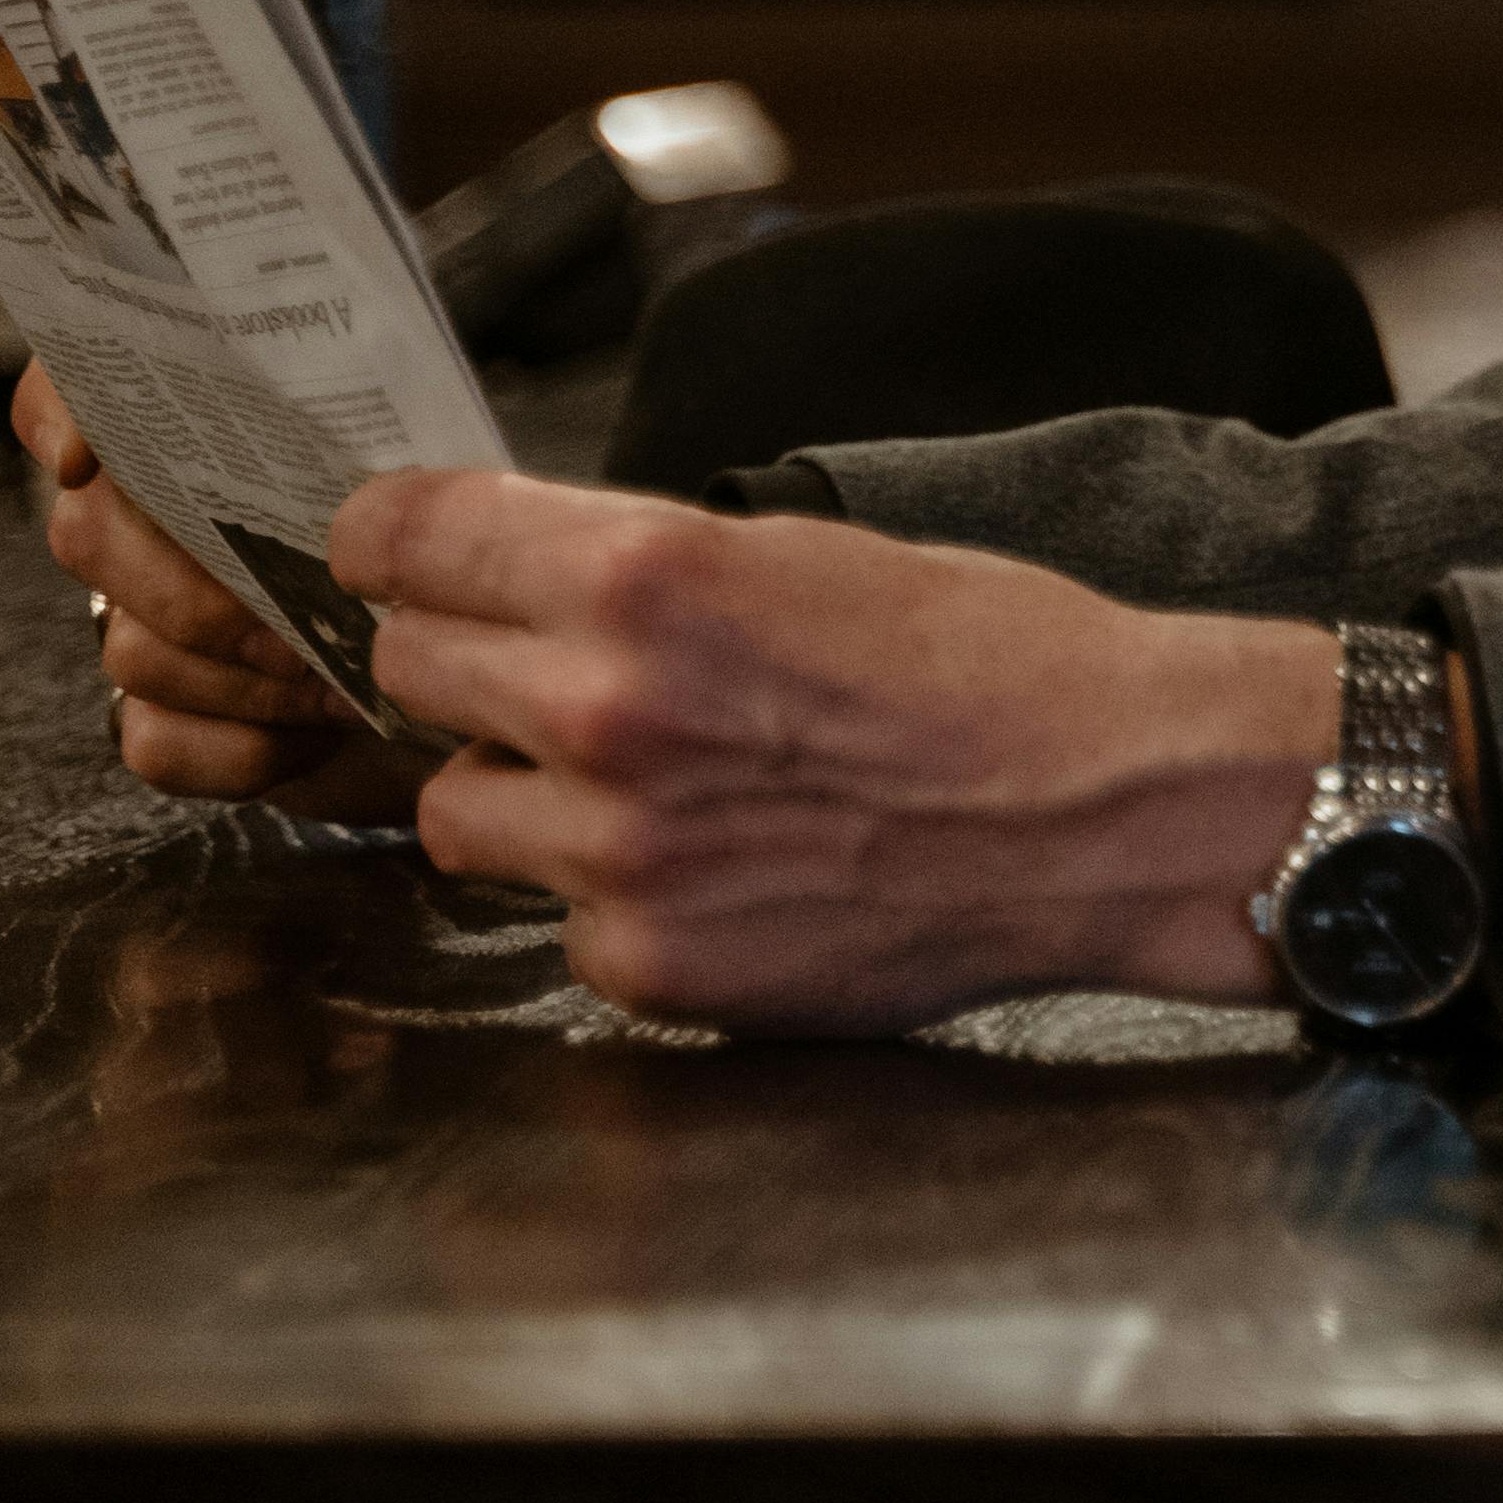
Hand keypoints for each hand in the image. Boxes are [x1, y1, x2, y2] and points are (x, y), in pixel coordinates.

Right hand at [12, 358, 424, 818]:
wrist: (477, 659)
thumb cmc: (441, 541)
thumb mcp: (431, 462)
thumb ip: (378, 442)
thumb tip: (372, 479)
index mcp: (200, 435)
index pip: (79, 388)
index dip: (60, 414)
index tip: (85, 458)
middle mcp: (143, 527)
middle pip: (87, 537)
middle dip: (198, 588)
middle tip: (302, 616)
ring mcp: (143, 626)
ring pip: (131, 649)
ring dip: (243, 675)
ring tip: (340, 677)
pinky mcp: (166, 721)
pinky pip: (156, 741)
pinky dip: (240, 748)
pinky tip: (316, 734)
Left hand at [325, 468, 1344, 1033]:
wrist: (1111, 804)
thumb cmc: (992, 663)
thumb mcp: (806, 555)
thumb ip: (640, 571)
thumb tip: (513, 575)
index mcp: (645, 575)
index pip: (402, 538)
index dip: (390, 541)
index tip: (394, 555)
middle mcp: (603, 708)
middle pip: (406, 669)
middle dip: (466, 662)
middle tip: (550, 672)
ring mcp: (616, 851)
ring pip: (454, 809)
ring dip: (522, 791)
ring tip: (649, 784)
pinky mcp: (648, 963)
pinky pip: (557, 918)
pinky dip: (613, 895)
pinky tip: (720, 867)